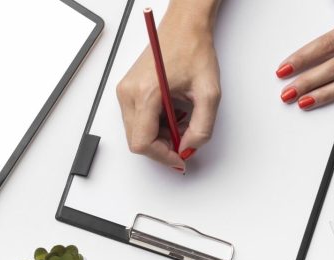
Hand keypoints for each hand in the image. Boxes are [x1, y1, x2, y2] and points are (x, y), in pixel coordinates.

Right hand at [116, 0, 221, 169]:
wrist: (184, 27)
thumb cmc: (193, 49)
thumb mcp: (208, 92)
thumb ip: (202, 128)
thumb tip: (189, 147)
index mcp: (146, 94)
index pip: (143, 143)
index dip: (162, 156)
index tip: (178, 158)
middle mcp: (129, 93)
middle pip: (137, 141)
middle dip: (162, 147)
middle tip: (183, 140)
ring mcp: (125, 92)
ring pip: (136, 132)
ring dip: (159, 135)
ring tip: (181, 121)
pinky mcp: (127, 90)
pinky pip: (136, 120)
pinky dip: (155, 124)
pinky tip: (172, 113)